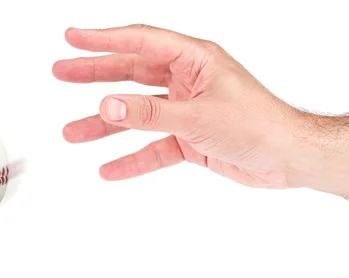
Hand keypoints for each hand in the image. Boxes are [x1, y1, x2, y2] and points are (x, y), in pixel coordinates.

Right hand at [52, 24, 308, 187]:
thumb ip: (150, 113)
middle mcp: (187, 81)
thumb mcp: (197, 116)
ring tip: (72, 132)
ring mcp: (186, 110)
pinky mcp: (189, 138)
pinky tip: (110, 169)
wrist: (287, 158)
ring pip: (137, 114)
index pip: (141, 42)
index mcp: (194, 60)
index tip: (72, 37)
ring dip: (106, 125)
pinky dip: (133, 158)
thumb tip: (108, 107)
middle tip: (62, 72)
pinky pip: (153, 148)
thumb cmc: (259, 124)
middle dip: (95, 74)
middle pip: (131, 74)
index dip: (104, 39)